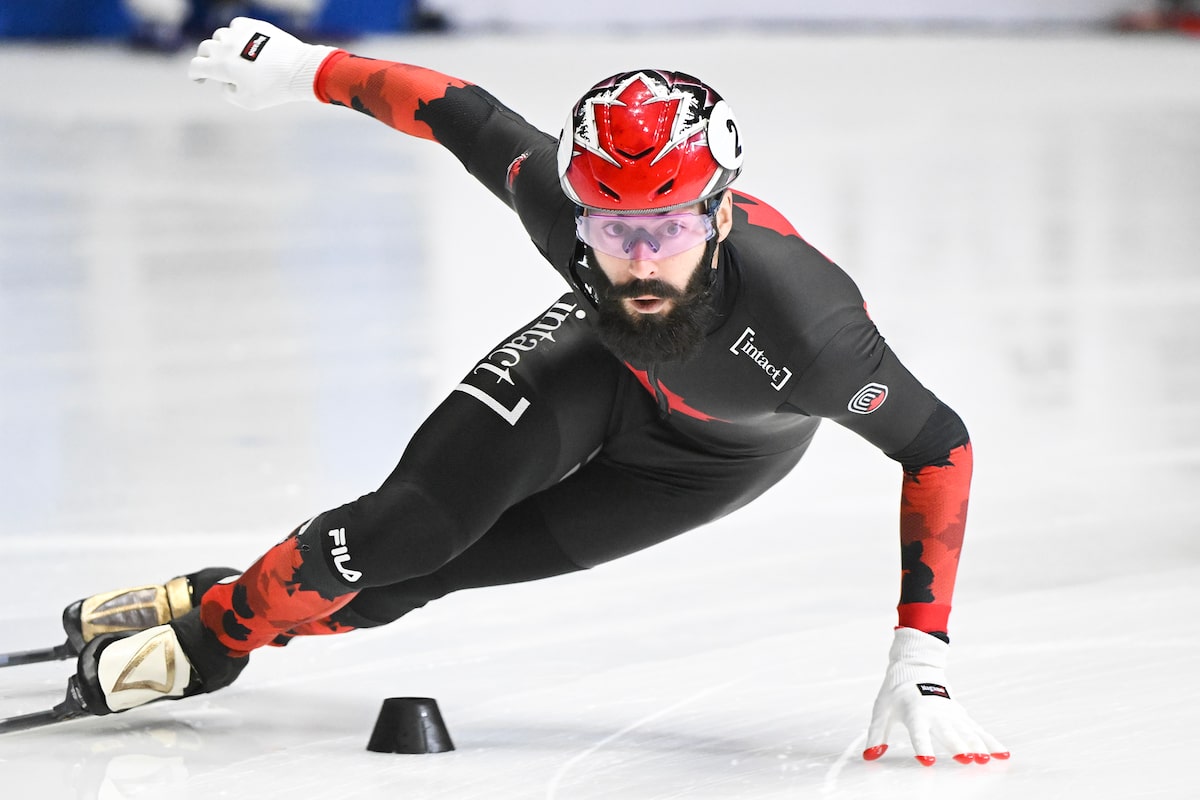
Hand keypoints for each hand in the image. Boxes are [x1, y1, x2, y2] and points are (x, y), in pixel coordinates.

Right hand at [187, 17, 336, 109]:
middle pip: (205, 48)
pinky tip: (243, 42)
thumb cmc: (274, 89)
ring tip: (233, 56)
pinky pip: (237, 26)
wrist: (299, 70)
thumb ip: (229, 93)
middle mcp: (226, 47)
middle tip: (214, 67)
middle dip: (206, 59)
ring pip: (220, 36)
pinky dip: (236, 34)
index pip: (196, 66)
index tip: (199, 79)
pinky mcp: (255, 25)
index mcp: (221, 67)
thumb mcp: (247, 102)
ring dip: (222, 46)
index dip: (194, 74)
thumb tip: (225, 82)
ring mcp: (240, 33)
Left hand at [863, 627, 1008, 765]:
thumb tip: (869, 757)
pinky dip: (990, 741)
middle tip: (967, 760)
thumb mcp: (881, 711)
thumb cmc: (895, 692)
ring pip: (967, 732)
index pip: (918, 732)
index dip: (922, 746)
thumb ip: (876, 735)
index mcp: (914, 711)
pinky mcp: (961, 715)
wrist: (916, 666)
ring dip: (977, 746)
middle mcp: (936, 713)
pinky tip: (1002, 754)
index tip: (926, 760)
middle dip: (958, 746)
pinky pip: (978, 730)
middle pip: (948, 732)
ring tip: (986, 760)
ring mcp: (952, 713)